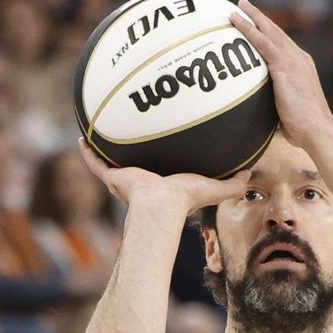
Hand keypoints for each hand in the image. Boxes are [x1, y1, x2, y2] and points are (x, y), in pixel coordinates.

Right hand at [78, 138, 247, 214]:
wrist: (159, 206)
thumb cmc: (184, 200)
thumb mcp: (213, 188)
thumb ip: (232, 184)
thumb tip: (250, 172)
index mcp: (162, 184)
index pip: (162, 168)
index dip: (162, 158)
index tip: (163, 143)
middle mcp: (141, 180)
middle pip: (134, 162)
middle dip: (132, 150)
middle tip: (130, 129)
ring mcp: (124, 179)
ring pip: (112, 160)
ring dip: (107, 146)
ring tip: (101, 127)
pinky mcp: (113, 176)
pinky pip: (96, 162)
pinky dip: (88, 151)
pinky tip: (82, 136)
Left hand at [229, 0, 332, 148]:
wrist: (317, 130)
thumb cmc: (304, 129)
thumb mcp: (289, 112)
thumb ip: (276, 105)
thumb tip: (258, 115)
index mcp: (302, 68)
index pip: (283, 45)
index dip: (271, 34)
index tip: (260, 25)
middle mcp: (300, 59)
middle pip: (277, 32)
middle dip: (261, 18)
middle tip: (245, 6)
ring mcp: (293, 61)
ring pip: (269, 32)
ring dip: (253, 17)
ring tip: (239, 6)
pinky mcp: (284, 66)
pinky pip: (262, 42)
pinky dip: (248, 29)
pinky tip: (235, 21)